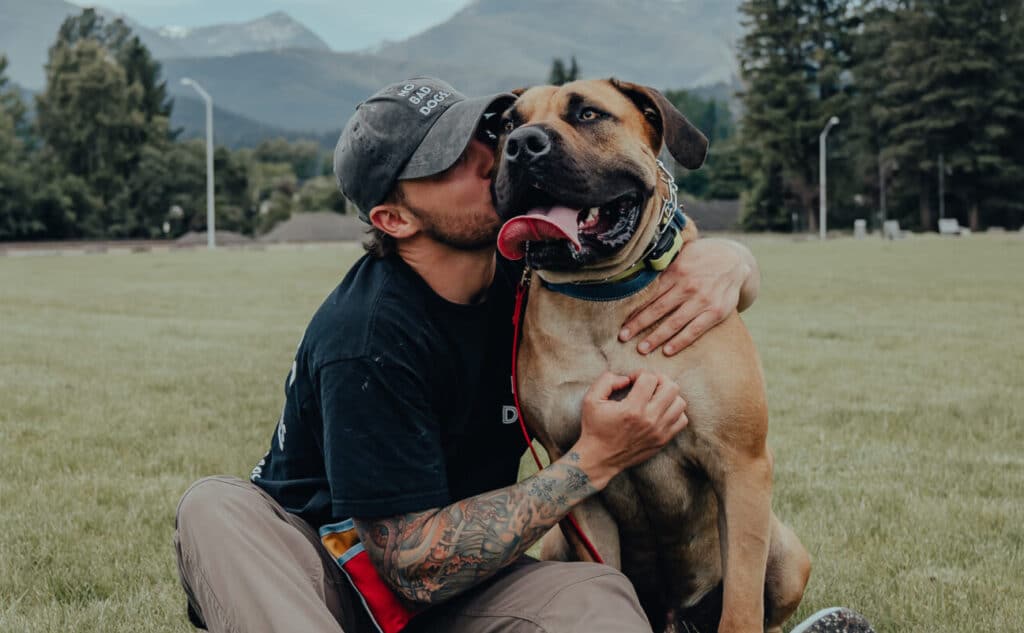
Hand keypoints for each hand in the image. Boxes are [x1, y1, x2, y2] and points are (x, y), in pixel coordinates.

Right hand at [572, 370, 687, 488]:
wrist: (599, 458)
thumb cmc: (594, 428)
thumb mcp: (591, 400)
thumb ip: (607, 381)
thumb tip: (626, 378)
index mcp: (631, 409)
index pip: (649, 378)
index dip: (640, 373)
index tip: (632, 380)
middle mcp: (649, 420)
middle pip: (671, 388)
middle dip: (659, 380)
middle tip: (648, 384)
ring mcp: (659, 431)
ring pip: (680, 403)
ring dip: (668, 395)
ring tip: (655, 397)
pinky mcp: (663, 440)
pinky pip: (681, 420)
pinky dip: (674, 412)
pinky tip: (660, 411)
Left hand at [619, 239, 758, 356]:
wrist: (735, 260)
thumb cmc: (702, 257)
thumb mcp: (682, 253)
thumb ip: (664, 263)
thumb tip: (637, 269)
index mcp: (676, 271)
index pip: (651, 294)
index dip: (635, 309)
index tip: (622, 322)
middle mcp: (688, 286)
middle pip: (658, 309)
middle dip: (639, 325)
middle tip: (623, 337)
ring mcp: (702, 300)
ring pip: (674, 322)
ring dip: (656, 337)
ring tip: (642, 349)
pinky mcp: (715, 312)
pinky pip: (695, 330)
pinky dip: (680, 341)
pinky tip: (667, 351)